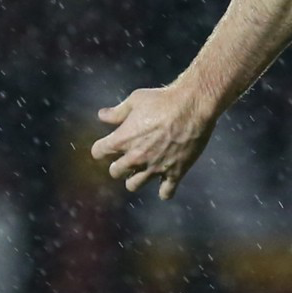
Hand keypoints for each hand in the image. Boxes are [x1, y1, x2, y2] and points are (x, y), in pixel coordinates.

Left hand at [89, 84, 214, 200]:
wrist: (192, 106)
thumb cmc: (163, 100)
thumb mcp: (135, 100)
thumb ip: (117, 112)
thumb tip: (102, 116)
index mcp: (122, 139)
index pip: (99, 152)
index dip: (101, 148)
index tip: (106, 147)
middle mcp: (135, 157)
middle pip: (115, 172)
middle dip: (117, 165)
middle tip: (125, 158)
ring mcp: (155, 168)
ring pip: (134, 185)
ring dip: (134, 179)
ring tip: (141, 171)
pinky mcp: (175, 172)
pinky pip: (165, 192)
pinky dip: (164, 191)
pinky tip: (164, 183)